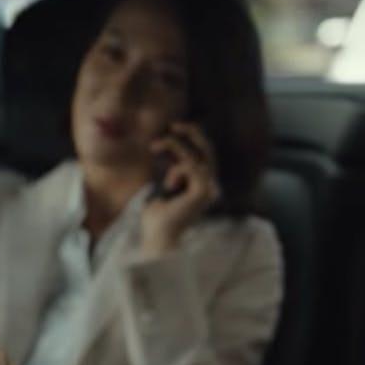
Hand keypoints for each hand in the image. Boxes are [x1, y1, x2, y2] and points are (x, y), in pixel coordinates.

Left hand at [141, 122, 221, 255]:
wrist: (158, 239)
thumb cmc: (157, 217)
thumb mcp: (163, 184)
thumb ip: (171, 166)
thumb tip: (167, 142)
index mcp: (203, 184)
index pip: (204, 154)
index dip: (191, 138)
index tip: (171, 130)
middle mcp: (210, 185)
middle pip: (208, 150)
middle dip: (193, 133)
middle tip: (174, 125)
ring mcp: (208, 189)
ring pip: (197, 156)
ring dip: (174, 146)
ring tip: (154, 147)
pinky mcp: (201, 192)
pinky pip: (190, 166)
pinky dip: (175, 169)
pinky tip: (167, 184)